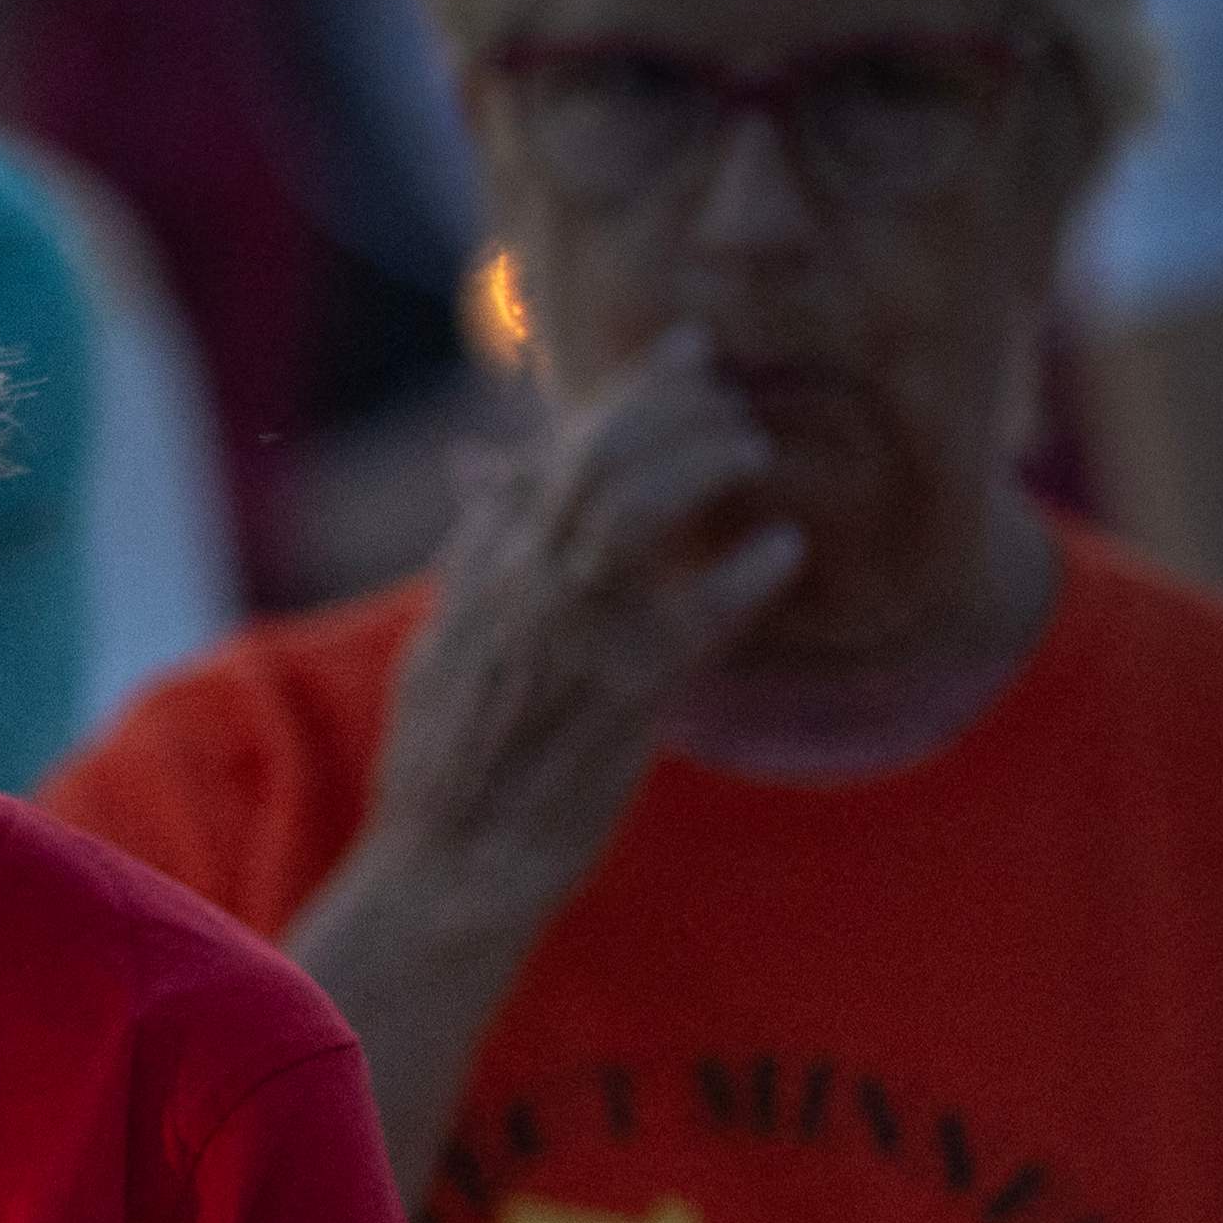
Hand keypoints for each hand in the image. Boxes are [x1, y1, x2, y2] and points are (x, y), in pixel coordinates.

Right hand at [367, 326, 804, 920]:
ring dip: (702, 466)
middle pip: (598, 455)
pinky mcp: (617, 696)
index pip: (556, 446)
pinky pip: (689, 615)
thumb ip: (472, 551)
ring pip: (635, 509)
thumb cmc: (447, 767)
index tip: (683, 354)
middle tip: (731, 388)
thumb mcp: (439, 640)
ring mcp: (568, 636)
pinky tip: (782, 551)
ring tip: (753, 455)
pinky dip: (741, 575)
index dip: (626, 391)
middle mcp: (519, 585)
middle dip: (673, 404)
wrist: (447, 867)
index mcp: (483, 568)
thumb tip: (482, 468)